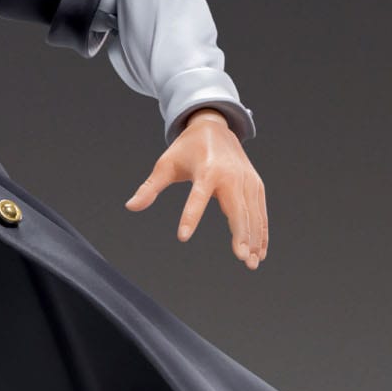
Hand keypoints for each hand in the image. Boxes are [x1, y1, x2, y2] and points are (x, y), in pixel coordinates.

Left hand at [125, 108, 268, 267]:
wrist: (215, 128)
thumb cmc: (187, 149)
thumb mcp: (166, 165)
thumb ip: (150, 187)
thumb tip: (130, 206)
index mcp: (207, 170)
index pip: (197, 197)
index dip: (189, 216)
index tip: (182, 236)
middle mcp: (231, 176)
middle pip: (237, 208)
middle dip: (240, 233)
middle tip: (241, 258)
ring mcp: (247, 181)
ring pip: (252, 214)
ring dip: (254, 239)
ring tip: (251, 263)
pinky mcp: (256, 185)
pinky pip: (260, 212)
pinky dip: (261, 232)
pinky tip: (259, 252)